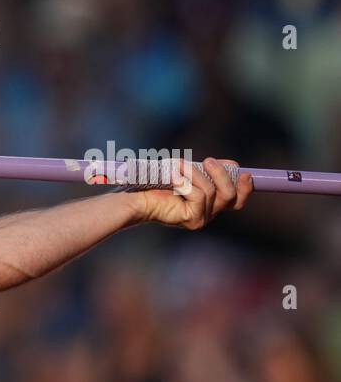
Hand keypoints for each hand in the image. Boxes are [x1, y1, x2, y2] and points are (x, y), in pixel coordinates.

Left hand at [137, 157, 252, 229]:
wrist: (136, 197)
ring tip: (180, 165)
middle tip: (208, 161)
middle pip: (231, 196)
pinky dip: (187, 183)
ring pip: (213, 192)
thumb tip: (233, 165)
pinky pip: (200, 196)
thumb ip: (209, 172)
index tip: (243, 172)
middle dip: (222, 175)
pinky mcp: (193, 220)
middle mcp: (208, 214)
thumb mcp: (189, 173)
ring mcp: (201, 219)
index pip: (236, 200)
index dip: (244, 187)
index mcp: (209, 204)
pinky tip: (174, 178)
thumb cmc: (159, 184)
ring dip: (196, 174)